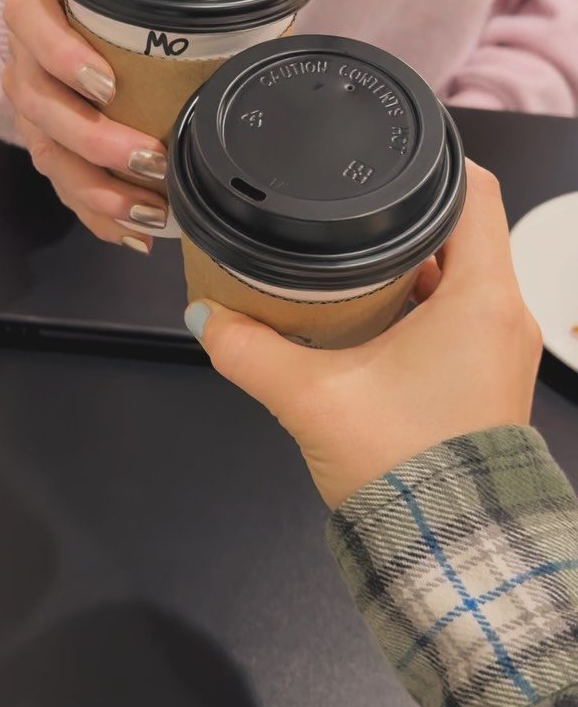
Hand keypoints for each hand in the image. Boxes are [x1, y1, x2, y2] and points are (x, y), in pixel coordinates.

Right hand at [2, 0, 167, 252]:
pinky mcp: (43, 149)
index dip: (64, 57)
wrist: (57, 32)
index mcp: (34, 13)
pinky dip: (101, 217)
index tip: (108, 85)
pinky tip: (136, 235)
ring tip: (149, 210)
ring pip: (50, 157)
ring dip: (102, 191)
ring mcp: (29, 112)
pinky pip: (64, 189)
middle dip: (99, 141)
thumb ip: (161, 6)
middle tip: (152, 160)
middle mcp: (23, 64)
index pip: (32, 24)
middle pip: (43, 107)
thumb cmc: (103, 15)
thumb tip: (258, 25)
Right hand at [186, 162, 540, 507]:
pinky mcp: (488, 373)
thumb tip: (203, 315)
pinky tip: (370, 304)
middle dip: (408, 211)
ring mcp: (500, 345)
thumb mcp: (312, 398)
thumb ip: (250, 350)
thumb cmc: (396, 459)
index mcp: (481, 297)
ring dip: (413, 257)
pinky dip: (422, 296)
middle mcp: (504, 312)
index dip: (434, 159)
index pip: (475, 191)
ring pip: (462, 272)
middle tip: (349, 198)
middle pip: (465, 228)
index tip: (383, 154)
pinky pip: (460, 310)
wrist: (447, 552)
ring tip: (350, 244)